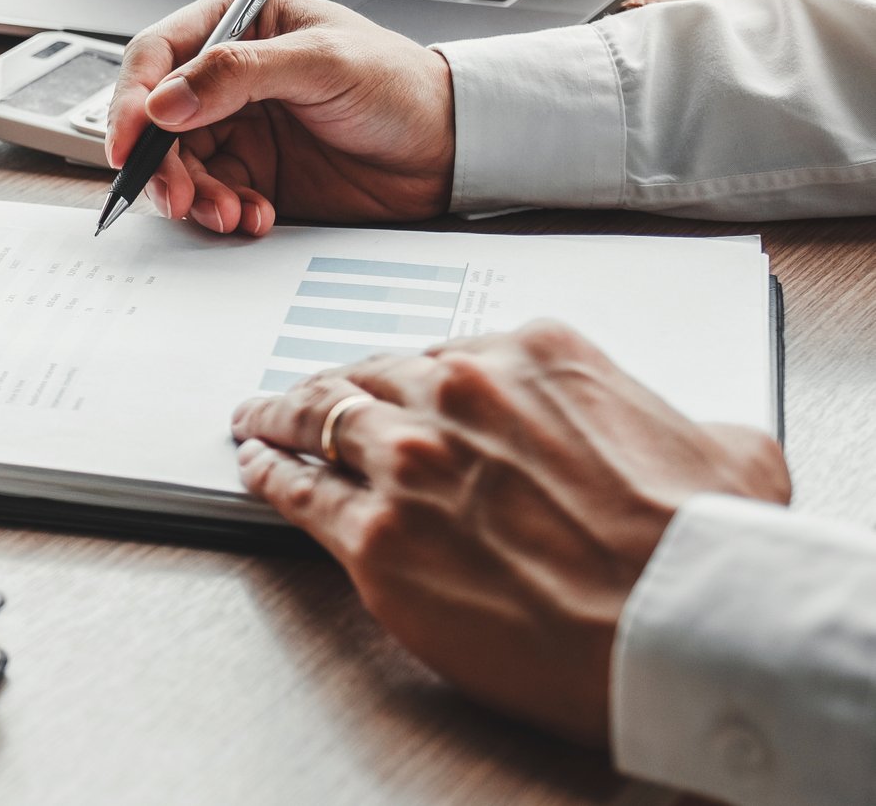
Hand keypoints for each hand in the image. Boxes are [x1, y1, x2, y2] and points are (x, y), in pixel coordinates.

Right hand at [103, 0, 457, 233]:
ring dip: (195, 195)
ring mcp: (236, 125)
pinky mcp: (252, 172)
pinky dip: (222, 212)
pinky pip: (211, 196)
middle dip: (162, 163)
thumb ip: (238, 74)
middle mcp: (226, 74)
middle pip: (156, 119)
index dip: (132, 100)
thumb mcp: (322, 64)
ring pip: (179, 164)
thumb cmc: (401, 86)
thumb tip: (165, 101)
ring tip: (231, 212)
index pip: (158, 55)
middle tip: (177, 196)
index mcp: (237, 22)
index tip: (130, 143)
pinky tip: (255, 216)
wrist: (451, 151)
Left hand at [229, 321, 790, 745]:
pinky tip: (255, 467)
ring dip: (280, 415)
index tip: (399, 387)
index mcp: (536, 357)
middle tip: (306, 393)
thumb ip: (669, 422)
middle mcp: (461, 393)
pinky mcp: (374, 534)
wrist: (681, 626)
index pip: (446, 352)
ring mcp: (409, 460)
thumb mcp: (723, 449)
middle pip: (370, 374)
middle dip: (336, 384)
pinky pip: (297, 491)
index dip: (414, 377)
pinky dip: (267, 473)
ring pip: (318, 417)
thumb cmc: (704, 549)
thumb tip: (680, 439)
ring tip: (257, 419)